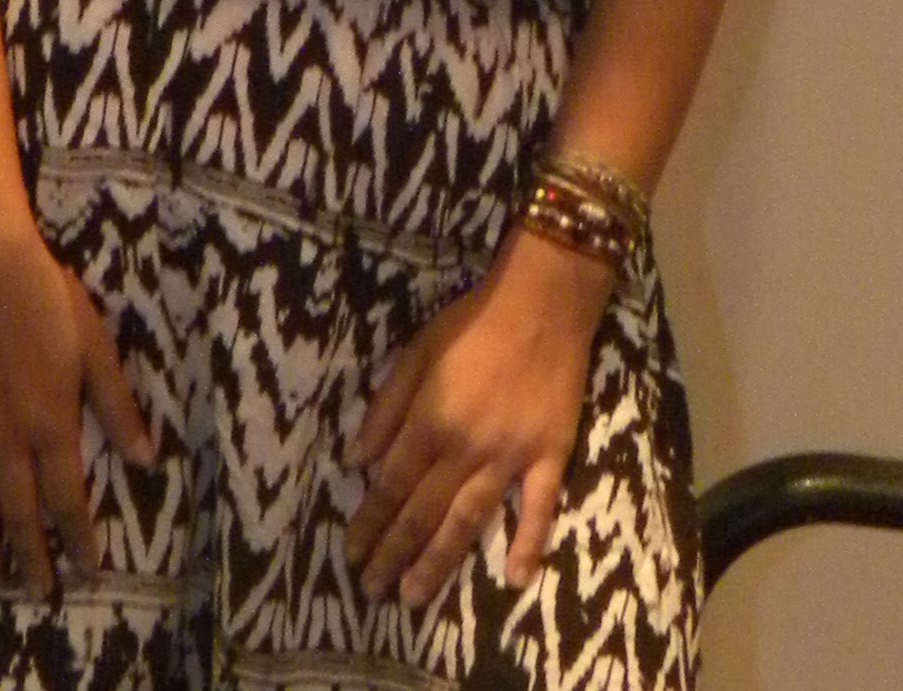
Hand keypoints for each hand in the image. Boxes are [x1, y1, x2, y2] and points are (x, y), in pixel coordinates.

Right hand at [0, 220, 155, 598]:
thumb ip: (116, 406)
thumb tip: (145, 460)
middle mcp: (8, 437)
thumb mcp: (96, 348)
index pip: (68, 499)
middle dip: (31, 557)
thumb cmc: (48, 298)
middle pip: (20, 510)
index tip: (86, 571)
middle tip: (35, 594)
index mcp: (52, 426)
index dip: (78, 538)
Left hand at [345, 233, 611, 609]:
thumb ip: (385, 408)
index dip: (369, 521)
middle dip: (395, 554)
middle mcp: (466, 447)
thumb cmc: (471, 323)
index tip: (352, 553)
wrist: (541, 304)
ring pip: (470, 522)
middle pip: (424, 512)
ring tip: (417, 597)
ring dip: (441, 563)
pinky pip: (540, 509)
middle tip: (375, 592)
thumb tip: (356, 461)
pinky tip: (516, 580)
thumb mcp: (414, 353)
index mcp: (429, 420)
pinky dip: (529, 545)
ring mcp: (511, 457)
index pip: (390, 484)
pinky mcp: (551, 457)